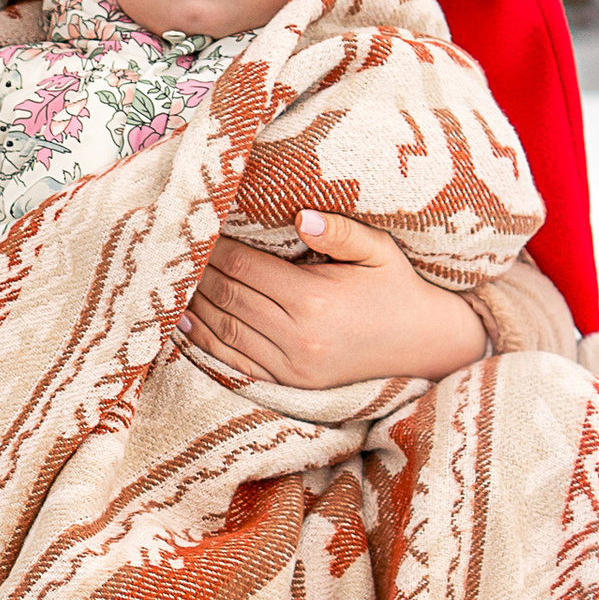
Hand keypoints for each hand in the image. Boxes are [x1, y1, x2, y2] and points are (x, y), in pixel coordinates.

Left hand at [177, 209, 490, 389]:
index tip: (197, 229)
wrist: (425, 344)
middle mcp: (298, 336)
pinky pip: (236, 362)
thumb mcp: (379, 249)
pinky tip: (186, 323)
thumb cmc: (397, 287)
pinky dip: (206, 343)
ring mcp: (292, 366)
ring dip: (195, 306)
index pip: (245, 268)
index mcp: (315, 299)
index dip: (215, 248)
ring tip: (172, 283)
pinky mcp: (290, 383)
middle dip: (198, 273)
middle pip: (228, 298)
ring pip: (225, 332)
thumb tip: (300, 216)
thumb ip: (340, 231)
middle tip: (174, 251)